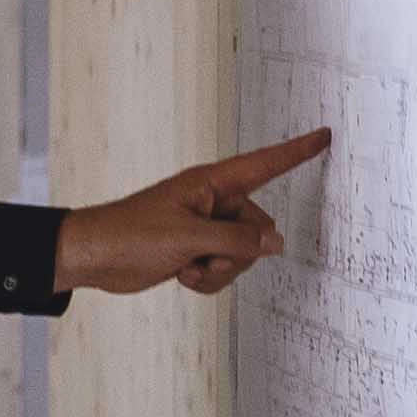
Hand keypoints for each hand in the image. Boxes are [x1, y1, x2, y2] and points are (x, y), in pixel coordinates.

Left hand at [52, 128, 331, 295]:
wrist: (92, 257)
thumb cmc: (129, 235)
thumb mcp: (188, 238)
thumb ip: (236, 242)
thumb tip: (274, 244)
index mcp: (210, 184)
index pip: (263, 164)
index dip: (295, 152)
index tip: (323, 137)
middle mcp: (212, 203)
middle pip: (257, 229)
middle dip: (238, 253)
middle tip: (202, 256)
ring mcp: (204, 229)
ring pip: (242, 255)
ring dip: (219, 270)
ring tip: (186, 266)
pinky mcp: (195, 251)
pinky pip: (223, 270)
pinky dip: (208, 280)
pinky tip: (182, 275)